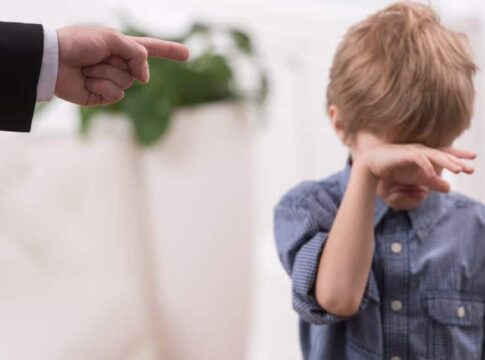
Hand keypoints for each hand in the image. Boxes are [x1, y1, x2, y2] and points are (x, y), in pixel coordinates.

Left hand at [55, 25, 189, 105]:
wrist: (53, 60)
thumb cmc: (78, 42)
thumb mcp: (112, 38)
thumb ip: (136, 53)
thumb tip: (145, 78)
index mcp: (121, 46)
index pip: (151, 49)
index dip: (170, 51)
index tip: (187, 54)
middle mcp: (119, 63)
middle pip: (138, 70)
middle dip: (119, 62)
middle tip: (97, 56)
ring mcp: (112, 80)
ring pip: (127, 82)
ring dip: (106, 73)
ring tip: (88, 67)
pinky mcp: (103, 96)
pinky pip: (115, 94)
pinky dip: (101, 86)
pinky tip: (87, 80)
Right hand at [356, 144, 476, 192]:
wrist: (370, 166)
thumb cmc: (392, 170)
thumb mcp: (415, 179)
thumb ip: (432, 182)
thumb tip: (449, 188)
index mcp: (424, 155)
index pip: (444, 153)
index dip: (458, 155)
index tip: (473, 158)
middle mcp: (420, 150)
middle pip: (443, 154)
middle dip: (458, 160)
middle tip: (471, 169)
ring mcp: (412, 152)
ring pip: (434, 155)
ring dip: (446, 162)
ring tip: (458, 171)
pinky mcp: (404, 155)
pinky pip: (419, 159)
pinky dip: (426, 165)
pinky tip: (432, 174)